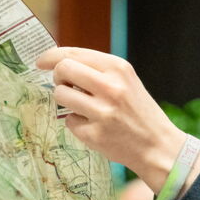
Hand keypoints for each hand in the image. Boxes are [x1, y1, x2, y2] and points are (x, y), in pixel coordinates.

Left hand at [35, 47, 199, 190]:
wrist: (159, 146)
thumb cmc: (140, 112)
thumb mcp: (126, 82)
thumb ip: (98, 70)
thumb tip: (60, 63)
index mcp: (118, 68)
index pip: (73, 53)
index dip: (51, 56)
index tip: (41, 62)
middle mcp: (110, 87)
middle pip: (62, 70)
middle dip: (58, 78)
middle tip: (65, 86)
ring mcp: (102, 112)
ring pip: (60, 95)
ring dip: (64, 101)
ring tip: (82, 108)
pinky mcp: (95, 134)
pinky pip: (69, 121)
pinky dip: (77, 124)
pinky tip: (94, 127)